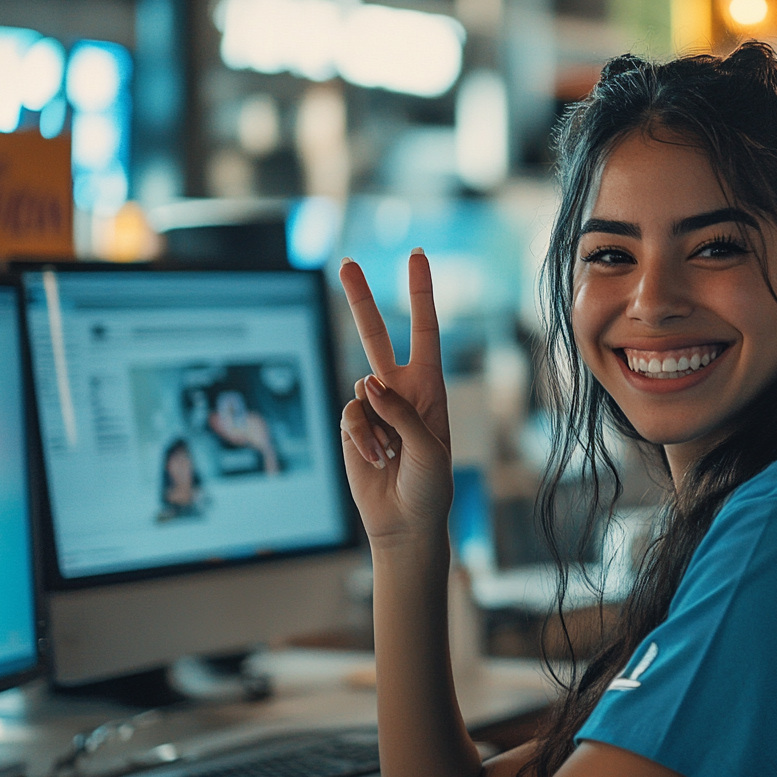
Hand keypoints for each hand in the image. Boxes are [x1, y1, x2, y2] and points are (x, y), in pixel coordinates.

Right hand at [338, 250, 453, 548]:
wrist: (405, 521)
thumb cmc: (430, 486)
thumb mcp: (429, 447)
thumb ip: (401, 411)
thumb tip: (367, 382)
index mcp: (430, 387)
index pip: (424, 331)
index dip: (420, 294)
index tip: (417, 256)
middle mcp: (399, 390)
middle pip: (376, 335)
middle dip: (361, 299)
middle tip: (346, 263)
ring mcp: (372, 407)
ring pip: (360, 389)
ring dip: (375, 426)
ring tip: (392, 455)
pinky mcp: (351, 426)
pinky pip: (348, 416)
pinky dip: (361, 438)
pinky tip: (374, 458)